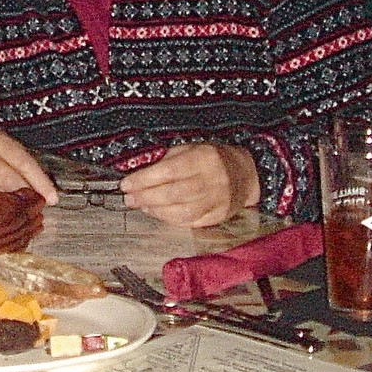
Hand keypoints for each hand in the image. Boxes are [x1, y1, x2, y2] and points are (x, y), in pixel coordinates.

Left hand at [120, 141, 258, 227]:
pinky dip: (169, 219)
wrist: (245, 174)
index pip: (168, 171)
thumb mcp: (191, 149)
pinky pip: (189, 222)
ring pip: (180, 212)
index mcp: (203, 159)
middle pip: (172, 194)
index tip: (126, 184)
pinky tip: (157, 212)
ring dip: (155, 210)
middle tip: (128, 198)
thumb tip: (138, 175)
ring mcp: (216, 201)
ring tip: (141, 205)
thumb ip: (167, 160)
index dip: (143, 179)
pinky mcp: (218, 216)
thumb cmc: (212, 159)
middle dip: (145, 197)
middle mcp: (212, 181)